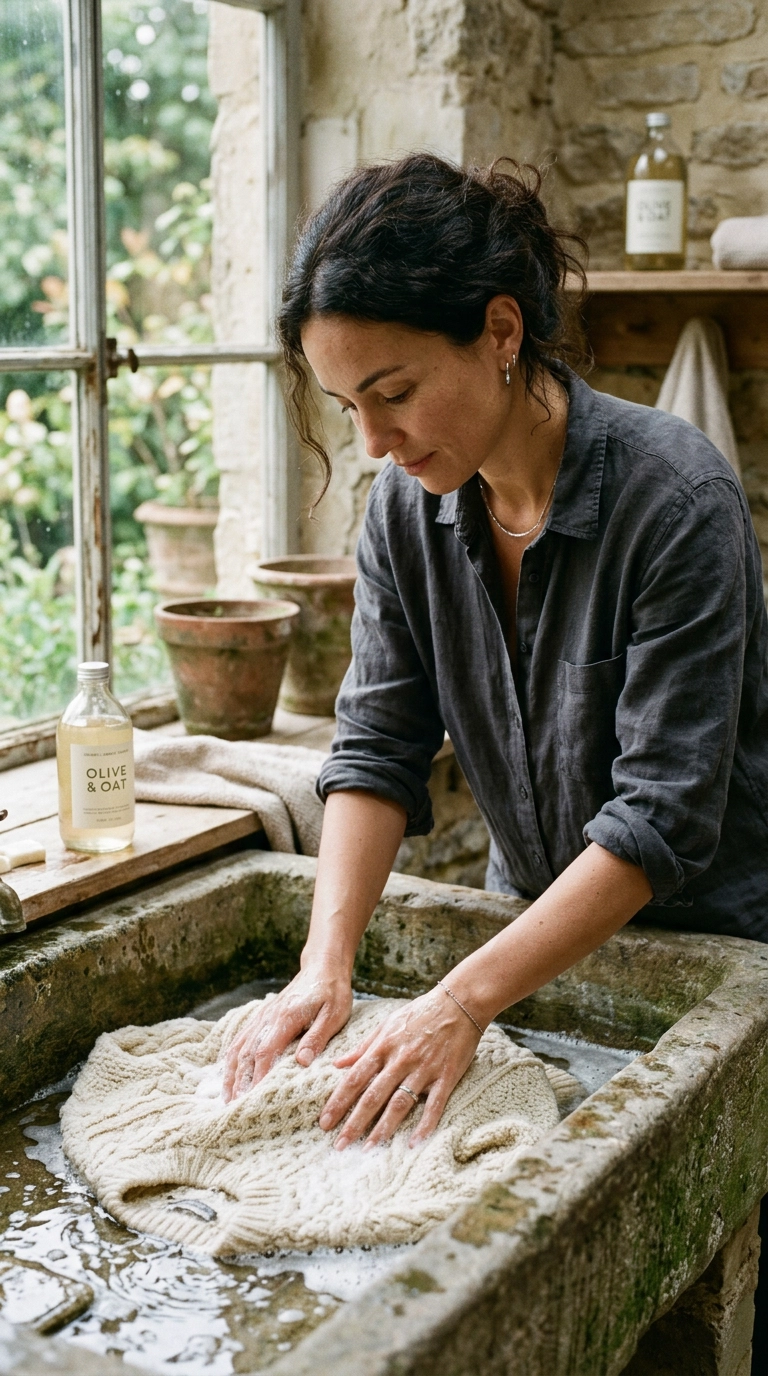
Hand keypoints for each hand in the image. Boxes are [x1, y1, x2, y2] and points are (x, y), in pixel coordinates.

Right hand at [222, 966, 352, 1102]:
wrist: (323, 966)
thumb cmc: (332, 991)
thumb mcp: (333, 1014)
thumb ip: (316, 1037)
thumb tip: (301, 1062)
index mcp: (285, 1019)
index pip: (265, 1052)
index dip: (257, 1077)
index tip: (252, 1099)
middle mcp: (268, 1018)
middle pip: (247, 1054)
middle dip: (239, 1081)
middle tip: (234, 1107)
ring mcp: (263, 1017)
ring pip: (240, 1047)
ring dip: (231, 1072)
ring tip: (227, 1096)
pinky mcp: (263, 1016)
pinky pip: (242, 1038)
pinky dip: (232, 1057)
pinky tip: (229, 1071)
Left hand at [318, 985, 482, 1149]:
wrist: (459, 1003)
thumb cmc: (420, 1013)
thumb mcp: (386, 1024)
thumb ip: (363, 1047)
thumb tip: (337, 1064)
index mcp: (383, 1047)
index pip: (355, 1078)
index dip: (338, 1101)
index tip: (325, 1122)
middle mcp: (400, 1060)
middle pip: (373, 1095)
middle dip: (354, 1122)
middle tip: (340, 1145)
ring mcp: (423, 1069)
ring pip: (400, 1103)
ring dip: (383, 1128)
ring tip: (369, 1148)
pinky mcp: (446, 1076)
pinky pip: (434, 1104)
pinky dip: (424, 1124)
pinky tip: (413, 1143)